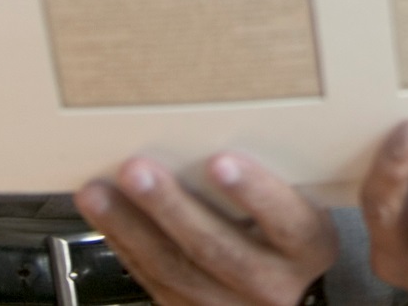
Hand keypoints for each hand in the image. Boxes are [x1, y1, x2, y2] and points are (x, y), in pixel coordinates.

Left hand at [77, 153, 338, 305]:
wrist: (288, 292)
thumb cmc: (292, 234)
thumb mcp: (307, 205)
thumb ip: (281, 177)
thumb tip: (228, 119)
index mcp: (307, 248)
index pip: (287, 221)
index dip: (254, 192)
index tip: (221, 161)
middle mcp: (270, 283)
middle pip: (216, 247)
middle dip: (170, 207)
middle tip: (137, 170)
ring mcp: (227, 304)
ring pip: (173, 268)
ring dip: (130, 227)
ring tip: (99, 193)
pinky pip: (151, 279)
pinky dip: (124, 244)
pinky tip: (104, 217)